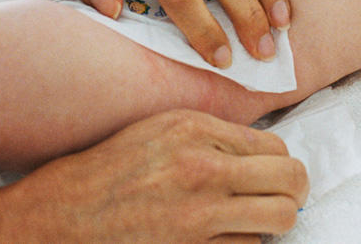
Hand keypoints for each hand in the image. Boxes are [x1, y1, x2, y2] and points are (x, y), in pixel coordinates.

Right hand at [0, 110, 308, 241]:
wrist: (66, 214)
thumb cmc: (114, 166)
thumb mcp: (163, 128)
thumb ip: (215, 134)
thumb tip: (266, 150)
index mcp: (196, 131)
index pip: (275, 146)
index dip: (281, 161)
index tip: (275, 170)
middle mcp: (203, 170)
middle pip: (290, 181)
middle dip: (295, 190)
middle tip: (287, 195)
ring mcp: (199, 217)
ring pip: (279, 218)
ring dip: (275, 219)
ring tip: (259, 216)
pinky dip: (246, 241)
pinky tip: (227, 233)